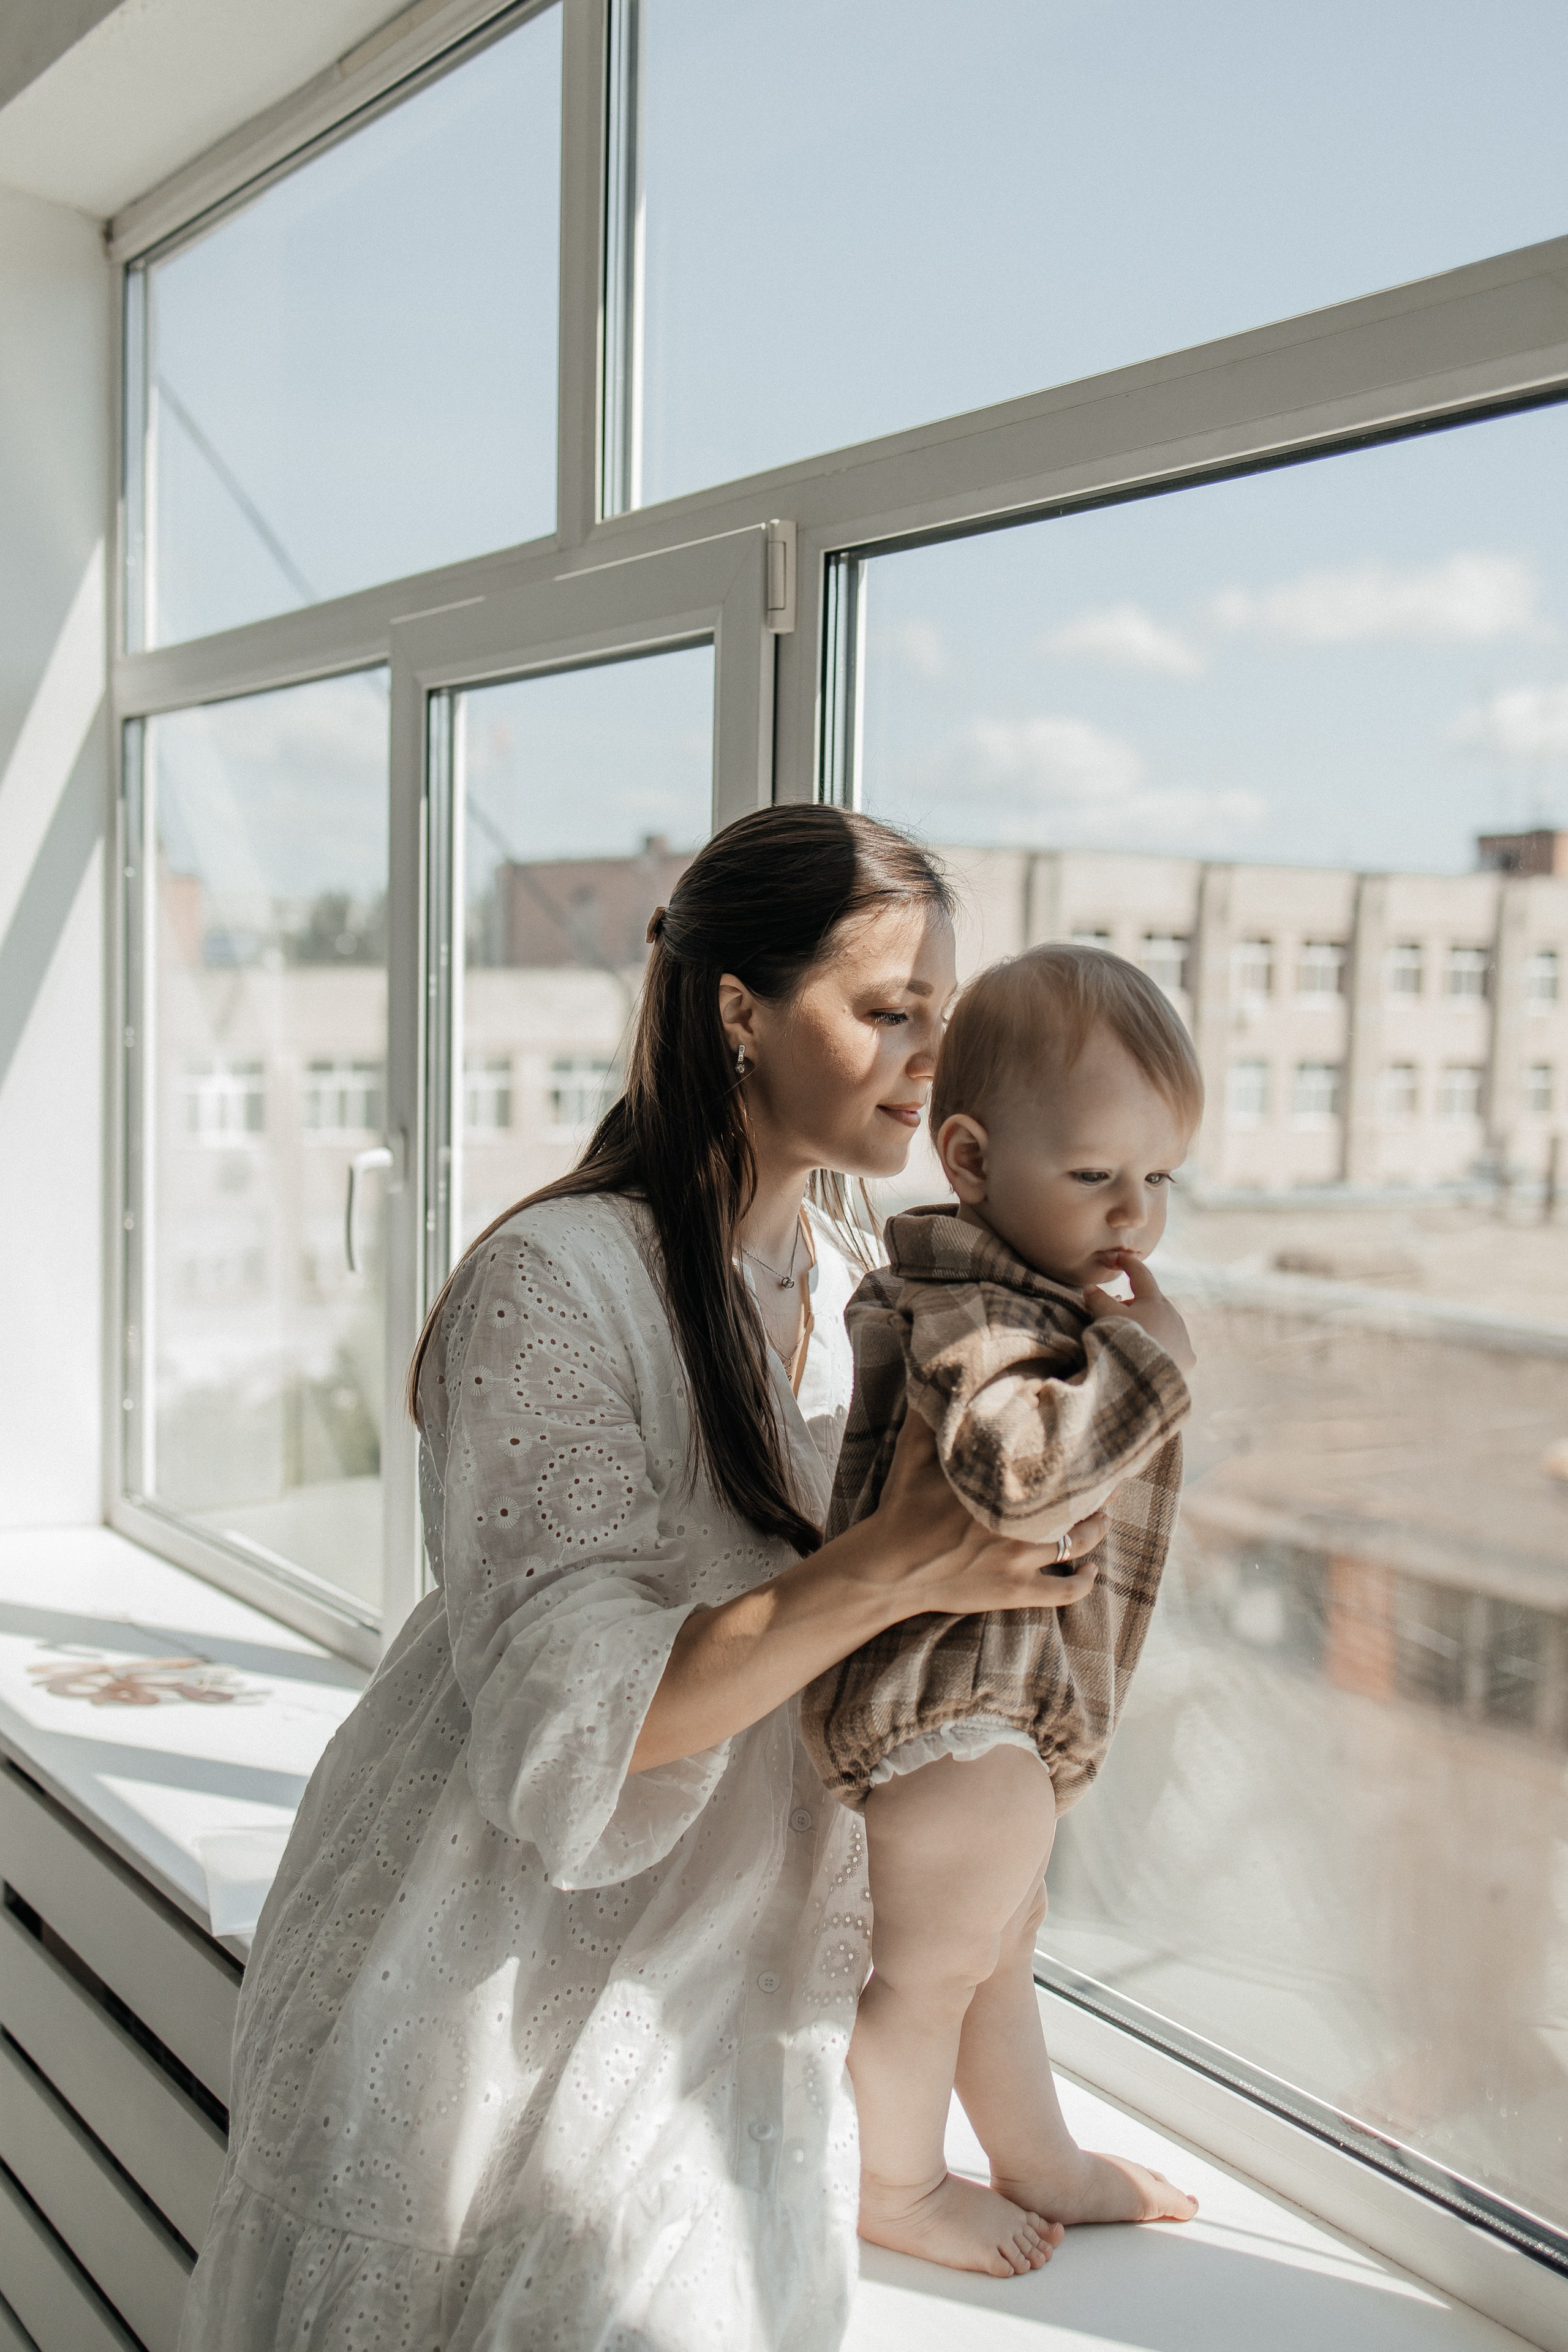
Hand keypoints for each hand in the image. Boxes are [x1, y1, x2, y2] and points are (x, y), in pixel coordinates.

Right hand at [853, 1412, 1103, 1618]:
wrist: (887, 1569)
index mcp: (997, 1483)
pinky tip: (1092, 1572)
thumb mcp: (912, 1452)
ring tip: (1105, 1517)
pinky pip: (1063, 1591)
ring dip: (1096, 1529)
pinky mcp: (1014, 1591)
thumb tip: (942, 1376)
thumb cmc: (901, 1507)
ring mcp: (1018, 1558)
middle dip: (1098, 1490)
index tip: (1093, 1440)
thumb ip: (930, 1414)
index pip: (1053, 1463)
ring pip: (1077, 1543)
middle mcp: (1016, 1521)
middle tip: (1112, 1478)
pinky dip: (1083, 1582)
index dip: (1078, 1452)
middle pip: (1075, 1502)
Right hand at [1082, 1254, 1194, 1371]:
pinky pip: (1175, 1345)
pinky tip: (1154, 1353)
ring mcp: (1183, 1336)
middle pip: (1152, 1302)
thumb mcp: (1105, 1317)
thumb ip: (1097, 1299)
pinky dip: (1164, 1344)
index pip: (1141, 1274)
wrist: (1144, 1377)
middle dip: (1135, 1304)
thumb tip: (1090, 1289)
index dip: (1128, 1264)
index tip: (1119, 1259)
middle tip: (1117, 1314)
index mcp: (1154, 1300)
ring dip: (1149, 1324)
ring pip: (1164, 1323)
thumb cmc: (1124, 1341)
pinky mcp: (1187, 1357)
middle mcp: (1173, 1314)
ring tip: (1133, 1336)